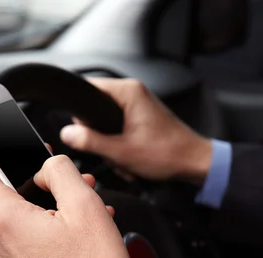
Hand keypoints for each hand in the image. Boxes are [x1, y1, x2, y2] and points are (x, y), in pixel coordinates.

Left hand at [0, 146, 130, 257]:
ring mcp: (5, 254)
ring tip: (84, 198)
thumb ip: (60, 171)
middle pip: (2, 186)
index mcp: (3, 216)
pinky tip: (80, 221)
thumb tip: (48, 166)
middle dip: (35, 173)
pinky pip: (27, 229)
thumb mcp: (84, 207)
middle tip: (64, 172)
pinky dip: (50, 218)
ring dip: (49, 197)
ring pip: (20, 208)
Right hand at [60, 78, 212, 183]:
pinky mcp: (141, 117)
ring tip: (125, 159)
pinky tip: (130, 159)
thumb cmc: (168, 154)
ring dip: (111, 145)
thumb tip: (67, 133)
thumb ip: (91, 142)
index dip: (80, 113)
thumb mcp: (122, 152)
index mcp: (128, 92)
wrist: (195, 163)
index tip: (83, 132)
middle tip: (112, 152)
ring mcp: (138, 104)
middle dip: (99, 136)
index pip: (88, 89)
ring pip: (106, 123)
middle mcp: (134, 93)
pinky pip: (119, 128)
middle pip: (96, 109)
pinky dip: (120, 146)